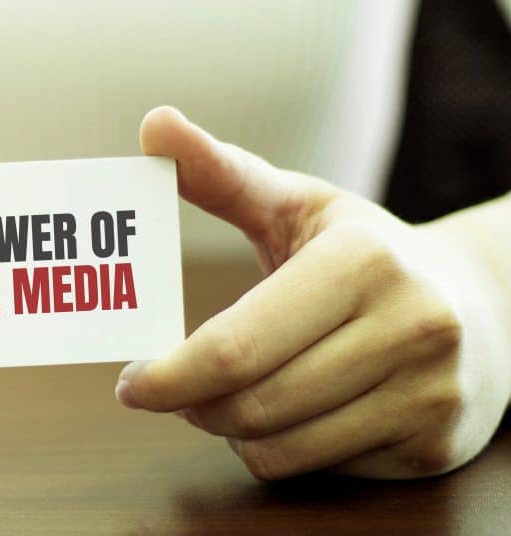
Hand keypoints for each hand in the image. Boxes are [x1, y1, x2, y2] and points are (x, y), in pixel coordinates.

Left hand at [115, 107, 510, 479]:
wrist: (485, 306)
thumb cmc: (365, 253)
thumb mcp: (299, 205)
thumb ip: (221, 174)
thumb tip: (152, 123)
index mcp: (362, 261)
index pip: (235, 347)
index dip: (168, 376)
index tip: (131, 383)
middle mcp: (408, 327)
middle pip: (250, 405)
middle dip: (191, 406)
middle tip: (171, 391)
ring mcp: (429, 394)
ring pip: (278, 449)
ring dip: (229, 432)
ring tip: (226, 398)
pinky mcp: (434, 447)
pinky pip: (318, 470)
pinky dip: (280, 449)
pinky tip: (288, 414)